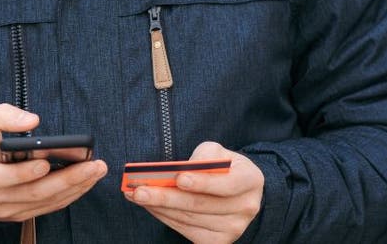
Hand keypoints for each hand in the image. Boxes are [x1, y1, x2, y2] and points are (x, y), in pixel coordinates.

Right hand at [0, 104, 107, 221]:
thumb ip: (2, 115)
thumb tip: (33, 120)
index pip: (1, 178)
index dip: (24, 173)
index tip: (46, 162)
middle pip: (32, 193)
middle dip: (67, 179)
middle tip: (93, 165)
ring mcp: (4, 210)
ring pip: (43, 203)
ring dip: (74, 188)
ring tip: (95, 171)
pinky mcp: (17, 215)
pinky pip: (46, 208)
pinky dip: (67, 196)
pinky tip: (84, 182)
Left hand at [125, 141, 263, 243]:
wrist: (237, 191)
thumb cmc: (222, 166)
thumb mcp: (218, 152)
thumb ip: (203, 156)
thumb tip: (178, 171)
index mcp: (250, 180)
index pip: (226, 184)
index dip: (202, 182)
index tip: (178, 178)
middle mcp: (246, 207)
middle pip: (201, 205)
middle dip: (166, 197)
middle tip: (140, 190)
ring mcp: (233, 228)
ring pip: (189, 218)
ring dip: (159, 207)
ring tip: (136, 196)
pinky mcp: (218, 241)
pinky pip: (186, 230)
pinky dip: (165, 217)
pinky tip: (150, 206)